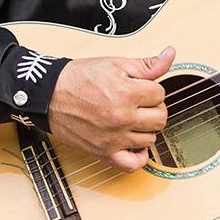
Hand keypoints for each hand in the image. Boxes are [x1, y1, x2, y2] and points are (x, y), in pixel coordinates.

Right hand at [48, 46, 175, 171]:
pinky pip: (132, 164)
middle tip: (140, 102)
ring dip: (146, 128)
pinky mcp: (103, 152)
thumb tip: (170, 55)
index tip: (140, 87)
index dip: (152, 88)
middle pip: (160, 118)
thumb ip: (147, 64)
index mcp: (127, 93)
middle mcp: (122, 118)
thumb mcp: (115, 64)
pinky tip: (134, 143)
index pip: (160, 94)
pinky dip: (138, 157)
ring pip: (150, 139)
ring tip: (133, 118)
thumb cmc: (79, 78)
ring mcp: (114, 138)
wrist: (49, 95)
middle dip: (153, 107)